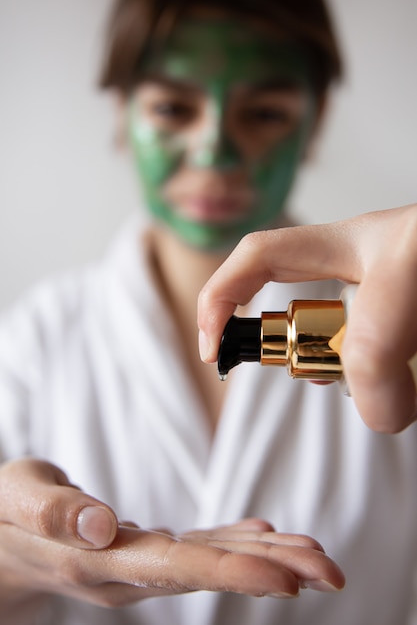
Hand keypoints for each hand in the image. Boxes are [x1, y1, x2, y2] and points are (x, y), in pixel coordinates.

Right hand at [0, 458, 343, 610]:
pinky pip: (195, 549)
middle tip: (329, 571)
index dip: (232, 570)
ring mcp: (138, 566)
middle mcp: (127, 572)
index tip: (288, 579)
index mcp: (97, 561)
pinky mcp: (142, 553)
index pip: (174, 568)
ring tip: (313, 556)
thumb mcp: (15, 498)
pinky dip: (232, 542)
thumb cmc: (3, 515)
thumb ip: (53, 511)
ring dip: (263, 558)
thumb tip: (101, 524)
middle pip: (207, 572)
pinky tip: (264, 536)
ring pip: (208, 562)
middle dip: (270, 571)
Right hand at [198, 204, 416, 432]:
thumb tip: (380, 416)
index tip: (212, 350)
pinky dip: (405, 398)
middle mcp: (367, 280)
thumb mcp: (412, 265)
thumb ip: (382, 340)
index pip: (258, 260)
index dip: (220, 297)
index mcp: (345, 244)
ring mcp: (397, 316)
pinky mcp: (416, 353)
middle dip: (318, 363)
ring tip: (396, 392)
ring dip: (378, 389)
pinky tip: (411, 396)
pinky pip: (401, 387)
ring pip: (362, 368)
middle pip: (309, 328)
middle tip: (341, 382)